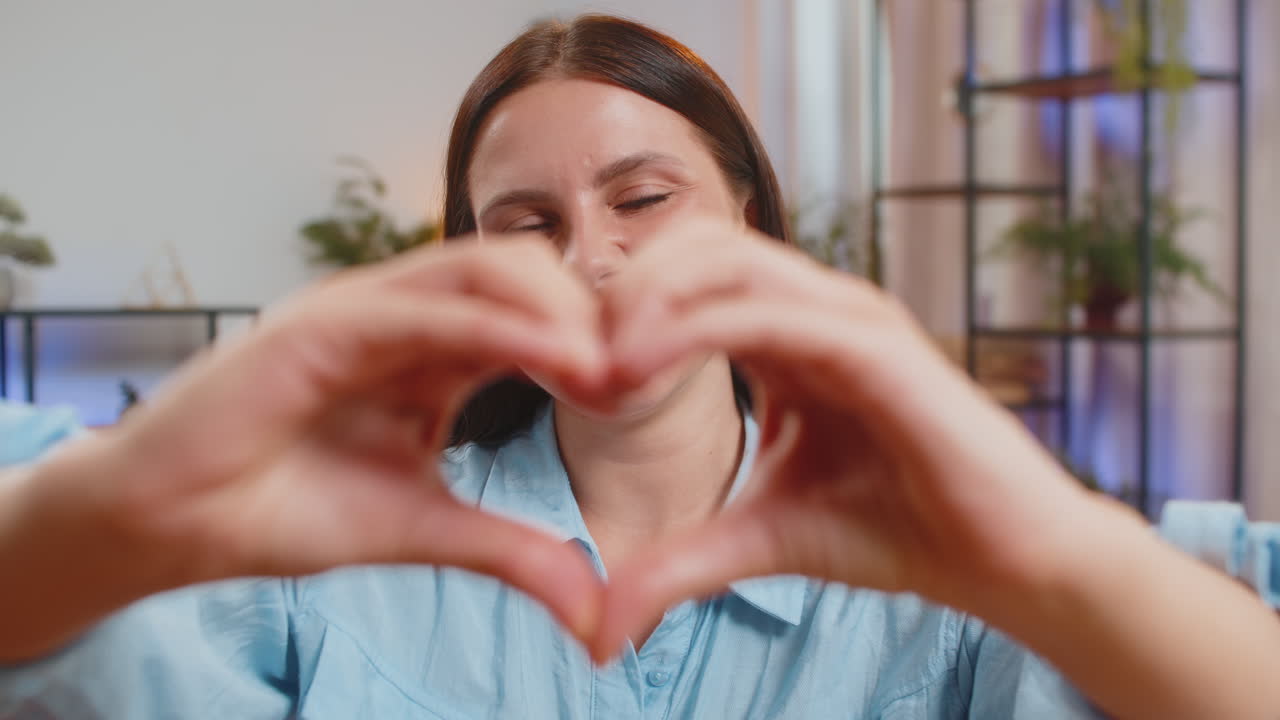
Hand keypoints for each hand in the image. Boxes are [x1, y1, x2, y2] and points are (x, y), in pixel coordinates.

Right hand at [75, 237, 608, 640]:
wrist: (173, 525)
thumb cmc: (289, 511)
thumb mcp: (426, 530)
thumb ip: (512, 552)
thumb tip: (597, 613)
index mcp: (436, 351)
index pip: (536, 316)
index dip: (596, 344)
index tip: (642, 397)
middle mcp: (406, 316)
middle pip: (525, 276)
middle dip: (590, 317)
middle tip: (637, 379)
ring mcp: (362, 311)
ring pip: (481, 271)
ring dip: (552, 311)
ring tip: (604, 370)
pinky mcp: (317, 323)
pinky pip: (418, 308)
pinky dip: (487, 325)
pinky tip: (543, 356)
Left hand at [593, 217, 1105, 659]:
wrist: (1006, 560)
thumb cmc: (896, 531)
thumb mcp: (762, 538)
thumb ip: (682, 560)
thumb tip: (602, 626)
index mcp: (787, 335)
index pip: (686, 279)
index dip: (617, 315)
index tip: (568, 378)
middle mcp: (816, 308)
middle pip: (694, 246)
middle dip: (621, 292)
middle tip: (569, 359)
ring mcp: (848, 317)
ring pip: (724, 259)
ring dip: (646, 300)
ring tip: (596, 364)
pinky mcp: (876, 345)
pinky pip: (768, 311)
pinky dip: (693, 328)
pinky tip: (638, 370)